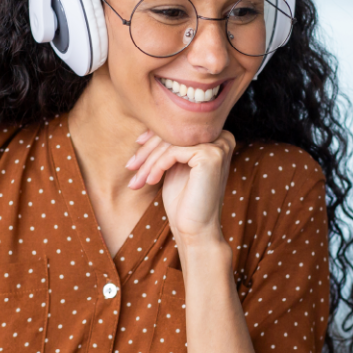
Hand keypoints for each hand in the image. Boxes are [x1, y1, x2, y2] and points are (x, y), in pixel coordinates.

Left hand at [126, 129, 235, 246]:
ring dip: (148, 161)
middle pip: (174, 133)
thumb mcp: (175, 166)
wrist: (196, 229)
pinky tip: (151, 181)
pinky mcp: (210, 155)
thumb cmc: (184, 201)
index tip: (136, 147)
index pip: (179, 128)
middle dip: (147, 151)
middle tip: (130, 167)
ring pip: (171, 142)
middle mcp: (222, 137)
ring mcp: (219, 145)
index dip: (154, 137)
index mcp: (217, 137)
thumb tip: (149, 122)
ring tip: (137, 180)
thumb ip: (170, 144)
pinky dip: (157, 166)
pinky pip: (173, 152)